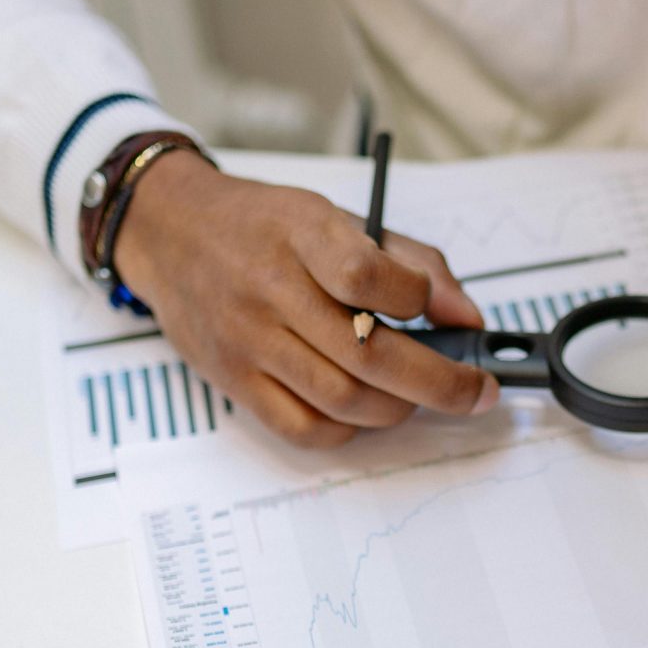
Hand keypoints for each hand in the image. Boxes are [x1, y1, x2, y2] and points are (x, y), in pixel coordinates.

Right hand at [116, 152, 498, 447]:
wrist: (170, 232)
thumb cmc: (262, 226)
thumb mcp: (335, 216)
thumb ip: (412, 261)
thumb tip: (468, 317)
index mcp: (303, 234)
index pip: (366, 276)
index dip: (416, 300)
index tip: (437, 309)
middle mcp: (272, 289)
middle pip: (369, 356)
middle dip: (440, 383)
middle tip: (477, 391)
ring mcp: (249, 340)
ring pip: (343, 399)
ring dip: (399, 409)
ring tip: (419, 397)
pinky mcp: (233, 379)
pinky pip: (303, 428)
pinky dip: (350, 430)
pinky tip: (367, 411)